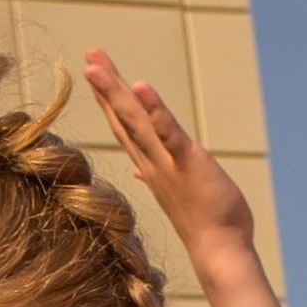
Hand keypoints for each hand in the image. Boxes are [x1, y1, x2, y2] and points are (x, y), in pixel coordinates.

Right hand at [84, 48, 254, 266]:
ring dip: (115, 92)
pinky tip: (141, 85)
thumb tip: (140, 169)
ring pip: (135, 121)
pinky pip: (167, 132)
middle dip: (105, 86)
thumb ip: (158, 173)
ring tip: (96, 66)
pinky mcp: (185, 161)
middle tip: (89, 56)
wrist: (218, 249)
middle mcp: (151, 161)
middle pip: (122, 117)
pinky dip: (154, 108)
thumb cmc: (204, 220)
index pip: (125, 126)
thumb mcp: (179, 190)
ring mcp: (165, 162)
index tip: (96, 74)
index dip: (110, 99)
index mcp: (150, 165)